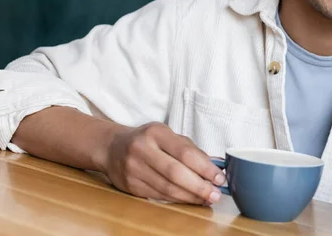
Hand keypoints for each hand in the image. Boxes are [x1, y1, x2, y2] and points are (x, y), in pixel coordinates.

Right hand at [98, 122, 225, 204]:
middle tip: (215, 194)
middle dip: (199, 186)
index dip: (204, 168)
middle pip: (175, 173)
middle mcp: (142, 150)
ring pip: (167, 188)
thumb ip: (189, 148)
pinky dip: (177, 200)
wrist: (111, 148)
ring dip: (190, 197)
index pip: (184, 152)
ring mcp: (133, 169)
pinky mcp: (130, 186)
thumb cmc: (147, 140)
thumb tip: (214, 167)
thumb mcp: (167, 134)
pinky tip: (189, 200)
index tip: (219, 177)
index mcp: (156, 132)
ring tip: (206, 199)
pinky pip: (158, 196)